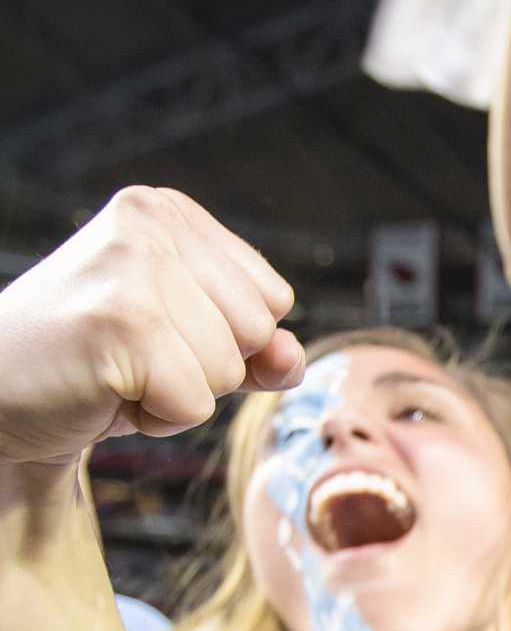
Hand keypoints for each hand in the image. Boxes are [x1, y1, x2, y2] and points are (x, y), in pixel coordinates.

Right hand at [0, 186, 302, 466]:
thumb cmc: (97, 365)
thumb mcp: (190, 348)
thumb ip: (257, 349)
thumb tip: (293, 355)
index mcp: (170, 212)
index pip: (272, 298)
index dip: (225, 339)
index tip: (154, 333)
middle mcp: (151, 223)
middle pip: (258, 332)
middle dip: (206, 369)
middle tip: (131, 356)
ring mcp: (134, 267)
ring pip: (230, 371)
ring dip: (179, 394)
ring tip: (117, 371)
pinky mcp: (121, 323)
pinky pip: (195, 404)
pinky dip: (157, 418)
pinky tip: (105, 390)